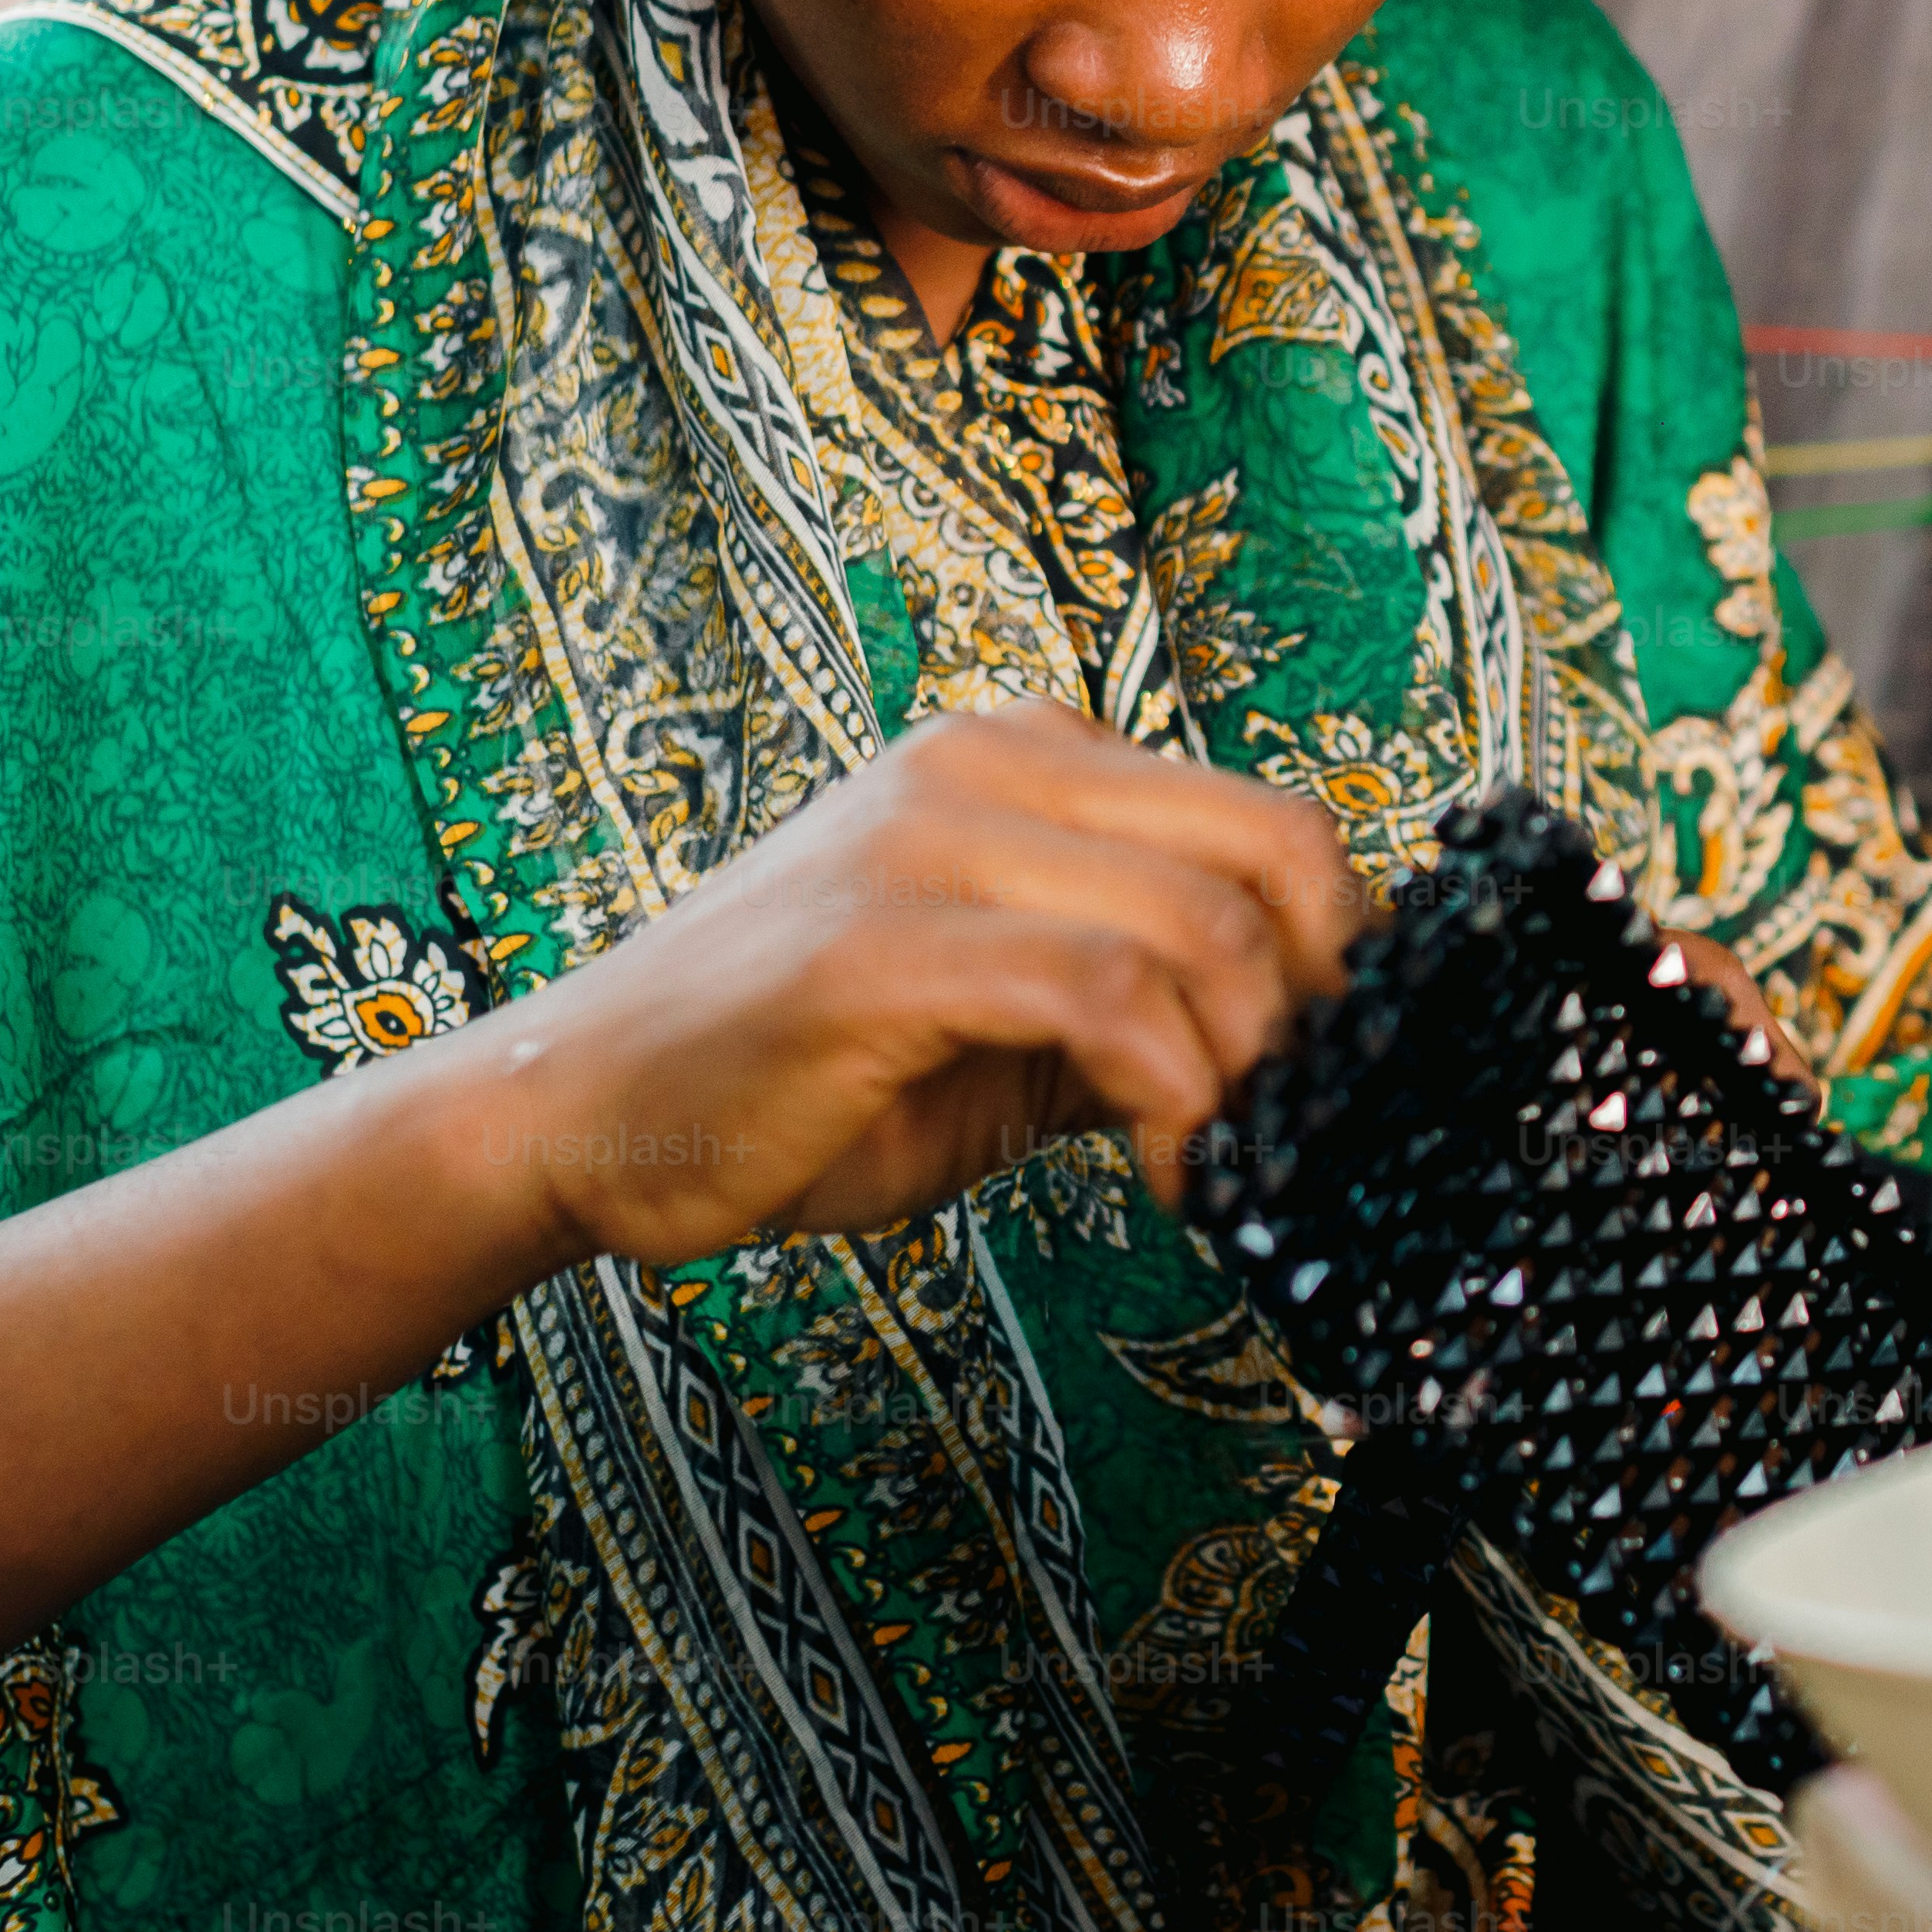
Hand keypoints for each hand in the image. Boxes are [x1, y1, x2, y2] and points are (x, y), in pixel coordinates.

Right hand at [439, 703, 1364, 1259]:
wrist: (578, 1117)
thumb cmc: (790, 1079)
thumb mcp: (1004, 1024)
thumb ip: (1135, 998)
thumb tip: (1300, 1051)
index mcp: (1022, 757)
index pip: (1262, 815)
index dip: (1344, 945)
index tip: (1353, 1065)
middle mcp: (985, 764)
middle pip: (1267, 847)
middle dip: (1328, 1001)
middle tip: (1323, 1121)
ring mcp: (927, 841)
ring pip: (1200, 924)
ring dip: (1256, 1072)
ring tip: (1238, 1166)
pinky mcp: (880, 943)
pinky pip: (1105, 999)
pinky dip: (1179, 1098)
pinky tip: (1170, 1174)